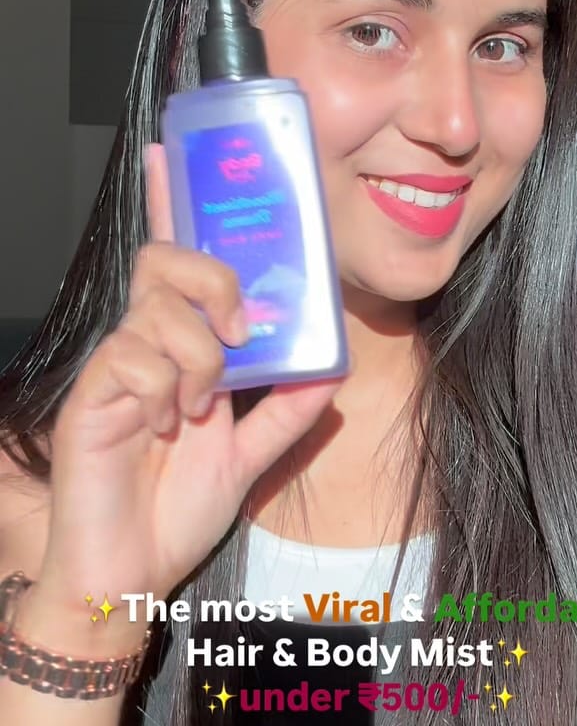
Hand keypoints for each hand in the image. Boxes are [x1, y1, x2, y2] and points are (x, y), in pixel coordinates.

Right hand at [32, 143, 344, 634]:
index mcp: (179, 345)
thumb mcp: (251, 454)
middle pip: (167, 258)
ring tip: (197, 410)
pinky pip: (135, 357)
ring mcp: (116, 365)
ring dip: (200, 358)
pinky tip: (163, 428)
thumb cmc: (175, 508)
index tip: (172, 153)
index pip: (174, 258)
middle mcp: (144, 342)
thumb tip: (334, 366)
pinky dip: (166, 391)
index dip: (170, 203)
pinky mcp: (93, 392)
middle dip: (215, 280)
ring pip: (161, 308)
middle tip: (242, 333)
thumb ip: (289, 410)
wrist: (130, 572)